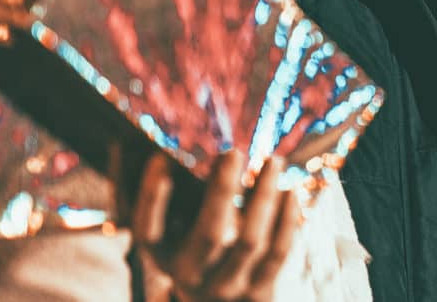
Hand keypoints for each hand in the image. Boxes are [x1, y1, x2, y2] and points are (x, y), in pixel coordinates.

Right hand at [132, 152, 299, 301]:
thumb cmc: (190, 251)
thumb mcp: (168, 235)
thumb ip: (163, 198)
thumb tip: (155, 149)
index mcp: (162, 257)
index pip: (147, 229)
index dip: (151, 196)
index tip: (159, 158)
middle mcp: (191, 276)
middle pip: (209, 232)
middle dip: (222, 189)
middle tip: (232, 152)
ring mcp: (227, 287)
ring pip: (250, 240)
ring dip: (264, 196)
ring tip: (274, 161)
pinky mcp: (258, 291)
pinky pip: (278, 252)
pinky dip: (286, 218)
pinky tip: (289, 190)